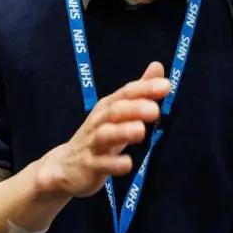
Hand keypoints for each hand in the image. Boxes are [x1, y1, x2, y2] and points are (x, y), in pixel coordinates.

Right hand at [35, 62, 171, 199]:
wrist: (65, 167)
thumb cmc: (98, 136)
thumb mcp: (118, 112)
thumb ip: (139, 91)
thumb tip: (158, 66)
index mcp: (108, 107)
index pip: (127, 93)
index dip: (145, 88)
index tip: (166, 86)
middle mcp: (99, 122)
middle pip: (115, 111)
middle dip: (135, 109)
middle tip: (155, 110)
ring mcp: (93, 144)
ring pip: (106, 135)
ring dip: (122, 131)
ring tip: (141, 130)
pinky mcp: (89, 166)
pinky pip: (101, 165)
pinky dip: (114, 164)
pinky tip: (128, 164)